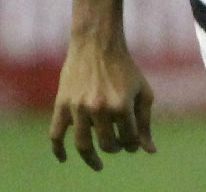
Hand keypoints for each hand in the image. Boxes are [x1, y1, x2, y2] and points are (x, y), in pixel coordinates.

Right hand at [49, 37, 155, 169]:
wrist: (96, 43)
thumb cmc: (125, 69)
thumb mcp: (142, 93)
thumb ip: (145, 123)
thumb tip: (149, 151)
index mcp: (122, 105)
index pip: (129, 140)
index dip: (133, 145)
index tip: (132, 143)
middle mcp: (99, 108)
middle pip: (107, 145)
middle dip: (115, 148)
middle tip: (117, 144)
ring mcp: (78, 107)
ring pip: (83, 145)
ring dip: (92, 158)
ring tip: (98, 163)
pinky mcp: (62, 104)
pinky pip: (56, 134)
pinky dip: (58, 150)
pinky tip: (64, 159)